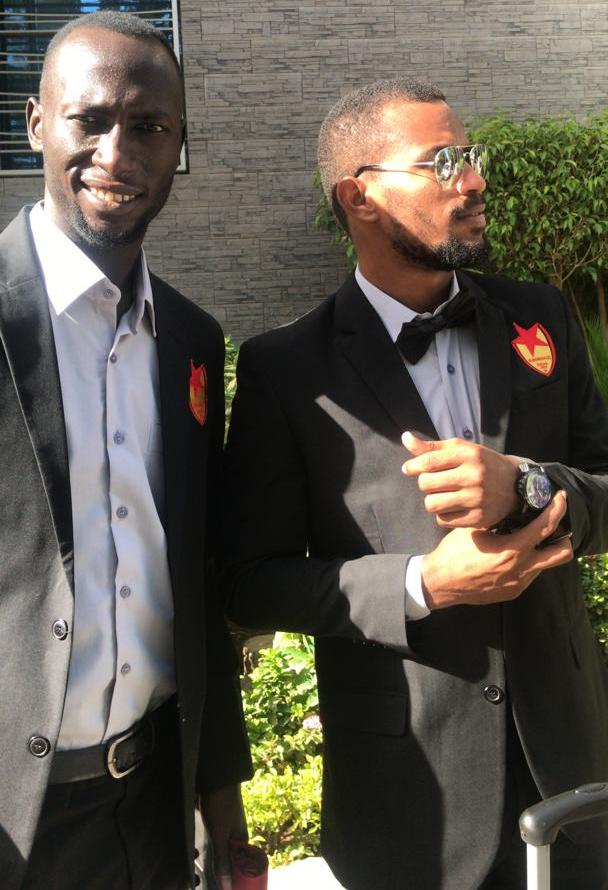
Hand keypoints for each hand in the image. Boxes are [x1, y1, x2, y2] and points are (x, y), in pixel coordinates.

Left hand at [199, 784, 247, 889]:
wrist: (215, 776)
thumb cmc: (221, 803)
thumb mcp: (221, 835)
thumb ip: (223, 861)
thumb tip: (227, 887)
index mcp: (243, 841)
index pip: (243, 870)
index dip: (236, 882)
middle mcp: (236, 838)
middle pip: (231, 863)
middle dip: (222, 874)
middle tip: (208, 882)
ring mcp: (226, 831)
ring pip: (221, 855)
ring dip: (214, 863)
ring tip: (200, 867)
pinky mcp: (215, 826)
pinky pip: (214, 845)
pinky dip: (209, 852)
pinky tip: (199, 854)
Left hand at [402, 431, 520, 528]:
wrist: (515, 485)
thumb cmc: (481, 464)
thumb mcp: (460, 449)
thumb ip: (432, 447)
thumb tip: (405, 437)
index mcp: (468, 454)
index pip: (429, 461)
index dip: (413, 466)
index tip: (408, 468)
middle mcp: (473, 476)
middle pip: (426, 484)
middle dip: (425, 483)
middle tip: (435, 482)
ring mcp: (476, 499)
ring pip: (432, 505)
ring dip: (432, 501)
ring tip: (443, 495)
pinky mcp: (478, 518)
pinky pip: (443, 521)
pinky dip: (442, 515)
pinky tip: (453, 507)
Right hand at [421, 490, 572, 608]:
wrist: (439, 582)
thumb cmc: (453, 553)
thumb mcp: (474, 528)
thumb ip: (496, 518)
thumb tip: (512, 504)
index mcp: (512, 550)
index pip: (545, 526)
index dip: (557, 508)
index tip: (560, 497)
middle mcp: (521, 570)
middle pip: (562, 553)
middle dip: (563, 537)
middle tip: (552, 526)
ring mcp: (518, 584)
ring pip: (545, 565)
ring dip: (542, 550)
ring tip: (528, 539)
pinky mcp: (512, 592)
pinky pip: (529, 575)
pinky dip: (526, 562)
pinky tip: (509, 554)